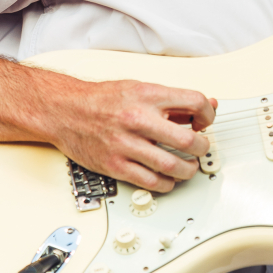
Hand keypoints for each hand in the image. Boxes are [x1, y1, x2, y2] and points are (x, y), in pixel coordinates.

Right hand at [36, 75, 216, 192]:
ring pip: (172, 166)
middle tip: (200, 148)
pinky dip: (166, 184)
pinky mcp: (115, 165)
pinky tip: (167, 178)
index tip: (205, 122)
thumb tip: (206, 106)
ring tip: (188, 167)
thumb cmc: (101, 100)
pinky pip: (150, 181)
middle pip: (187, 140)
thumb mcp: (140, 89)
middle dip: (201, 147)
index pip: (194, 102)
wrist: (65, 110)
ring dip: (188, 170)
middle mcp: (137, 119)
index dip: (208, 114)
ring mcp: (126, 144)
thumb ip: (172, 101)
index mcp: (147, 95)